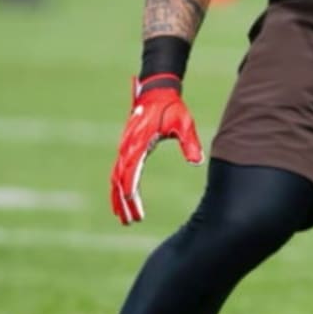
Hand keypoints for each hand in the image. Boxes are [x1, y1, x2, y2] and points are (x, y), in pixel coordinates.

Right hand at [109, 75, 203, 224]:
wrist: (157, 91)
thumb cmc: (172, 107)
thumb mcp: (183, 123)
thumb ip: (189, 143)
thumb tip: (196, 162)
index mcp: (138, 143)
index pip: (130, 174)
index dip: (131, 195)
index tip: (136, 211)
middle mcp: (127, 147)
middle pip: (120, 180)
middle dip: (123, 203)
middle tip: (130, 222)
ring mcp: (124, 147)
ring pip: (116, 177)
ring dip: (118, 198)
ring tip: (124, 218)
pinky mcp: (127, 147)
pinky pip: (119, 171)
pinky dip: (118, 186)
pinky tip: (123, 199)